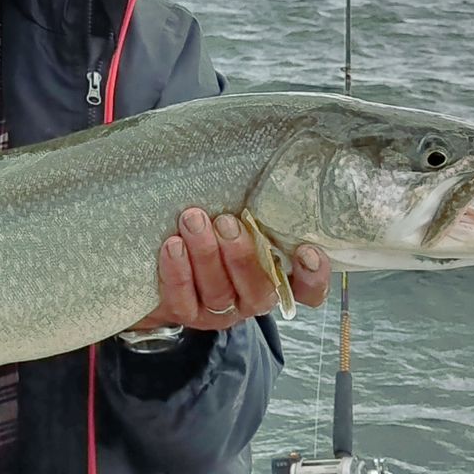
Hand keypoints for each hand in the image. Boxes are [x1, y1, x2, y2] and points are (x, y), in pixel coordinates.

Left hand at [131, 208, 331, 332]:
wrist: (161, 264)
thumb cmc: (210, 230)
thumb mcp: (235, 217)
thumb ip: (253, 207)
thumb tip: (259, 159)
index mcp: (274, 277)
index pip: (306, 290)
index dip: (313, 277)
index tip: (307, 250)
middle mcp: (251, 297)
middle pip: (257, 288)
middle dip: (241, 255)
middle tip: (227, 222)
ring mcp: (219, 310)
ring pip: (218, 290)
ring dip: (206, 255)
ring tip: (193, 220)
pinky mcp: (186, 313)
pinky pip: (183, 298)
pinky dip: (178, 272)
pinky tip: (172, 246)